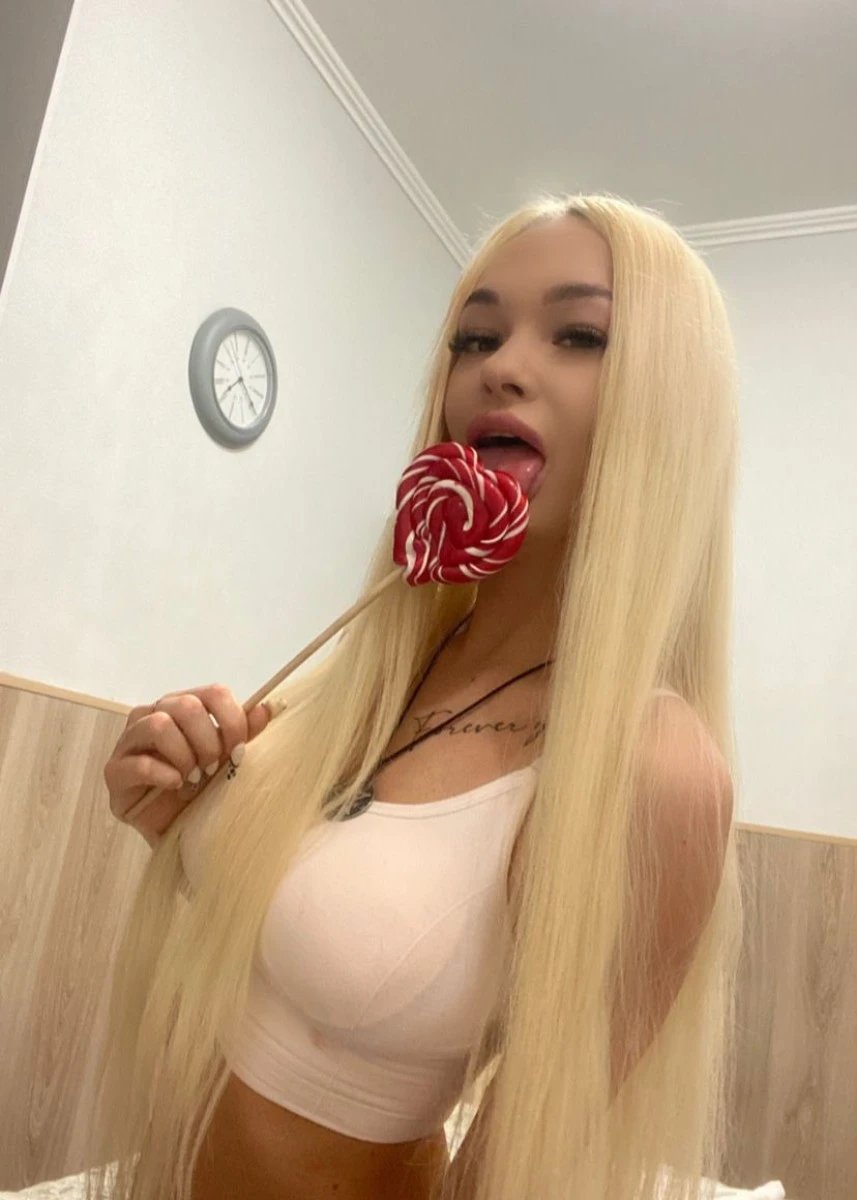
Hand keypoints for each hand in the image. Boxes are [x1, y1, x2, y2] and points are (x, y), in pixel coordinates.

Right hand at [103, 683, 270, 846]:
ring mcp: (129, 742)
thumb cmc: (203, 790)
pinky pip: (138, 763)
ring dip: (185, 755)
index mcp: (183, 706)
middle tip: (214, 767)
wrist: (180, 831)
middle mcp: (152, 715)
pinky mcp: (114, 772)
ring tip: (194, 778)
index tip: (240, 748)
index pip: (212, 693)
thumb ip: (245, 733)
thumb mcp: (229, 760)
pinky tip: (176, 786)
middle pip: (185, 705)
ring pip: (158, 725)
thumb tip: (269, 707)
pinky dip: (164, 775)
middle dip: (208, 740)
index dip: (231, 719)